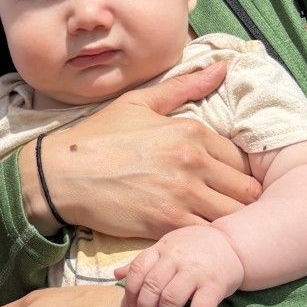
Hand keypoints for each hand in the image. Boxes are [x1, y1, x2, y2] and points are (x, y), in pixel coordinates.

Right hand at [26, 63, 258, 238]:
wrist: (60, 176)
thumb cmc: (97, 137)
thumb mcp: (139, 103)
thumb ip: (185, 87)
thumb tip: (222, 67)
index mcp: (191, 130)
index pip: (242, 158)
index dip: (239, 172)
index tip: (229, 183)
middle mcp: (193, 161)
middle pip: (247, 190)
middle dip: (243, 200)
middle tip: (231, 208)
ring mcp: (182, 195)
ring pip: (234, 216)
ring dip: (231, 223)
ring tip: (220, 226)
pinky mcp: (167, 223)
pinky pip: (208, 237)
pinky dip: (208, 240)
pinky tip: (198, 237)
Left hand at [117, 225, 245, 306]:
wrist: (234, 244)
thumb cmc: (195, 247)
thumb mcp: (167, 247)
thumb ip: (143, 262)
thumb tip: (116, 275)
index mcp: (162, 249)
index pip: (137, 271)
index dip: (131, 292)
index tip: (134, 306)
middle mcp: (176, 259)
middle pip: (151, 288)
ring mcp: (196, 272)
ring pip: (171, 300)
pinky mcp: (215, 285)